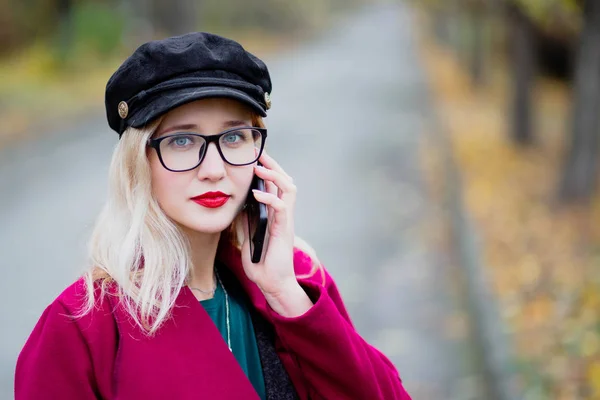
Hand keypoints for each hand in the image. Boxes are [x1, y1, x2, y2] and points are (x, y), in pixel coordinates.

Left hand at [240, 151, 297, 296]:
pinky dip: (270, 198)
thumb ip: (246, 221)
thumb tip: (237, 205)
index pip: (274, 184)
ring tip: (259, 169)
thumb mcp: (247, 236)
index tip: (254, 157)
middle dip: (273, 164)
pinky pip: (282, 207)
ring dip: (274, 175)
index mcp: (275, 213)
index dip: (267, 169)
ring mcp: (285, 220)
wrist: (271, 283)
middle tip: (259, 153)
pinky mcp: (285, 229)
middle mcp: (283, 214)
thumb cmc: (262, 262)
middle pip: (285, 180)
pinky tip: (257, 195)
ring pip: (289, 188)